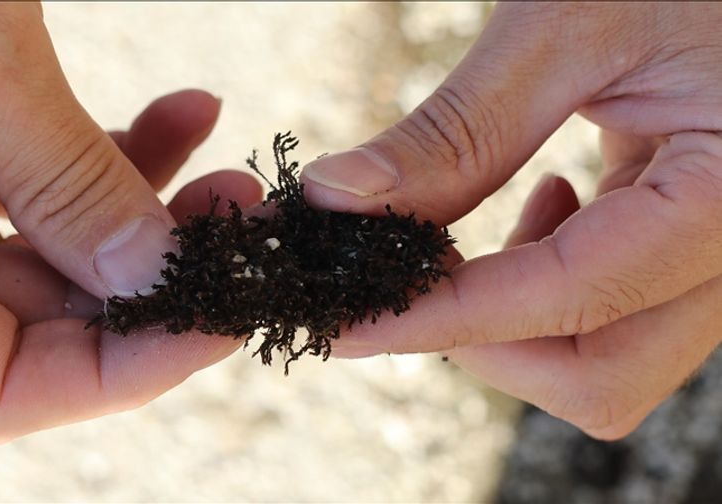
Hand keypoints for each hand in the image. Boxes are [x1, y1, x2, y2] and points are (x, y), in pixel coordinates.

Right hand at [0, 3, 259, 442]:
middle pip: (44, 327)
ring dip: (154, 220)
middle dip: (157, 285)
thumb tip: (161, 279)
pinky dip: (122, 154)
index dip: (115, 376)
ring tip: (233, 179)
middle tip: (243, 235)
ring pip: (64, 255)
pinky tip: (188, 114)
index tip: (216, 324)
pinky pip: (54, 181)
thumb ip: (65, 184)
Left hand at [301, 3, 721, 438]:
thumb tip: (336, 198)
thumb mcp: (564, 28)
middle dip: (487, 344)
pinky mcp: (692, 243)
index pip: (568, 298)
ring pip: (605, 360)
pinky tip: (549, 201)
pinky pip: (615, 312)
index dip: (444, 320)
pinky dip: (549, 286)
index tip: (348, 326)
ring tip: (492, 221)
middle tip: (417, 274)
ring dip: (515, 318)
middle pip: (599, 376)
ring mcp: (716, 257)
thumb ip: (456, 131)